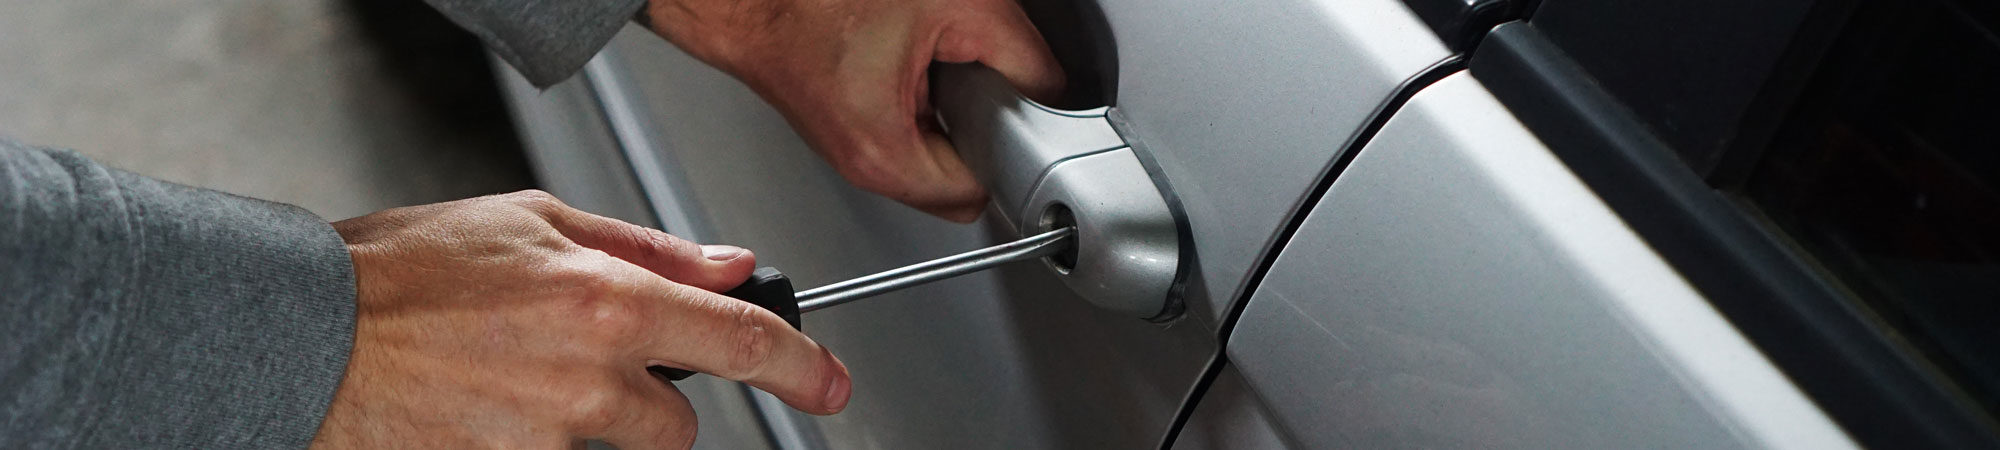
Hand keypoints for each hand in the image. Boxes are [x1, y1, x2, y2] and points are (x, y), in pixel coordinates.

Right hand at [311, 190, 849, 448]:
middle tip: (578, 366)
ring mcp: (547, 441)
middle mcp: (587, 379)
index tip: (829, 384)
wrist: (300, 338)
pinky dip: (533, 444)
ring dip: (587, 427)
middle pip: (677, 424)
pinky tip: (486, 411)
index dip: (803, 367)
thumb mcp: (532, 220)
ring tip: (511, 382)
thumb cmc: (399, 273)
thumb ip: (645, 247)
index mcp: (606, 301)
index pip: (743, 341)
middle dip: (648, 401)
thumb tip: (727, 265)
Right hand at [641, 0, 1064, 221]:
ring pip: (933, 155)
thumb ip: (1021, 57)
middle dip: (981, 132)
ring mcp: (850, 148)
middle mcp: (865, 167)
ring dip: (949, 112)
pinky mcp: (843, 125)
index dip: (1014, 150)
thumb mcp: (950, 7)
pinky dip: (919, 100)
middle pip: (960, 181)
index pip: (985, 191)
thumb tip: (1054, 91)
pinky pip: (904, 131)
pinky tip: (908, 56)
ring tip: (933, 59)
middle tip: (974, 76)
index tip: (1025, 119)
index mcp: (888, 157)